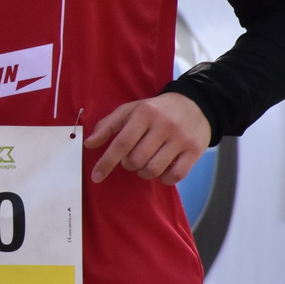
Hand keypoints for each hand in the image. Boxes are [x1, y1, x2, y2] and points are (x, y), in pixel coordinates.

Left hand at [84, 93, 210, 184]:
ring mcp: (181, 138)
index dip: (106, 162)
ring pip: (153, 169)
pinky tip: (163, 170)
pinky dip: (164, 179)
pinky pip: (175, 176)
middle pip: (136, 160)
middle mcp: (164, 125)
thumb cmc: (156, 110)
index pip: (121, 143)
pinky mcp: (195, 150)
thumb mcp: (131, 110)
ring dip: (144, 173)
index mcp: (145, 113)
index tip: (96, 176)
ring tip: (147, 162)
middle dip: (129, 164)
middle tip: (133, 157)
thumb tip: (89, 143)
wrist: (195, 104)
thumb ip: (108, 125)